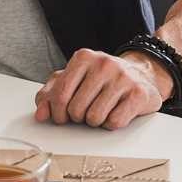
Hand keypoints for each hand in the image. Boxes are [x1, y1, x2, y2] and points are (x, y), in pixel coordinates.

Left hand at [34, 49, 167, 128]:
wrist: (141, 75)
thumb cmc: (101, 79)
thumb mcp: (73, 80)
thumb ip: (51, 94)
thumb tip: (41, 114)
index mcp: (83, 57)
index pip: (60, 94)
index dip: (58, 112)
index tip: (62, 117)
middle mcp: (103, 64)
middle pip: (76, 109)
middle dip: (78, 117)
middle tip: (86, 111)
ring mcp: (122, 77)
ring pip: (95, 118)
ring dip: (95, 122)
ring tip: (101, 110)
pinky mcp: (139, 93)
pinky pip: (114, 122)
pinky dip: (111, 124)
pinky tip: (115, 112)